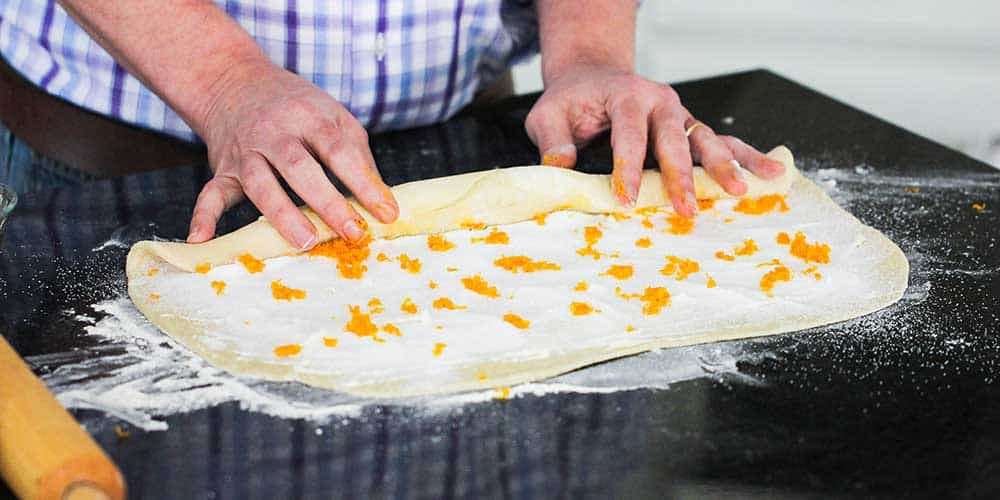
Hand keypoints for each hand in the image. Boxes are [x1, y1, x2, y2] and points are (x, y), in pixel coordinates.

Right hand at [186, 60, 397, 247]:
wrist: (235, 82)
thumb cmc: (297, 107)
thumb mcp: (333, 116)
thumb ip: (357, 155)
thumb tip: (381, 200)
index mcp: (310, 118)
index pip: (340, 151)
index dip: (365, 183)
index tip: (387, 213)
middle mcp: (275, 133)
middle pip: (300, 169)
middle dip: (328, 202)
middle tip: (353, 232)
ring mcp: (246, 152)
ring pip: (260, 184)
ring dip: (281, 214)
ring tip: (305, 242)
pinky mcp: (223, 169)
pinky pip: (210, 193)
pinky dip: (203, 217)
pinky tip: (200, 240)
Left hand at [524, 66, 784, 216]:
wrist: (594, 78)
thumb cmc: (572, 101)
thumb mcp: (548, 114)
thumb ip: (553, 139)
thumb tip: (561, 165)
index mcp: (627, 96)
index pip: (629, 135)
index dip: (628, 168)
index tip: (626, 199)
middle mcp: (661, 102)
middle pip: (675, 140)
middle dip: (682, 176)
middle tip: (686, 208)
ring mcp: (681, 114)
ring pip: (707, 139)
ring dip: (724, 167)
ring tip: (742, 190)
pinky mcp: (692, 127)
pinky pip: (723, 141)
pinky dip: (747, 157)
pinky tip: (772, 174)